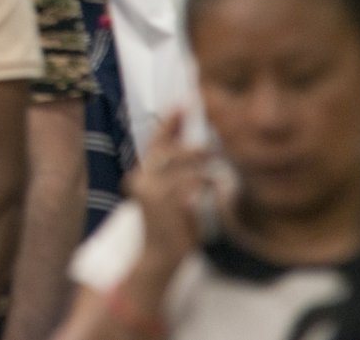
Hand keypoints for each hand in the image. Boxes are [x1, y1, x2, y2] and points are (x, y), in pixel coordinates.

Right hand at [124, 109, 212, 275]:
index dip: (171, 121)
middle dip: (193, 147)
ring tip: (218, 172)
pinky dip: (204, 187)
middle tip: (214, 147)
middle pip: (169, 150)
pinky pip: (189, 185)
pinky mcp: (161, 203)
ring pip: (183, 167)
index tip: (185, 101)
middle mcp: (142, 178)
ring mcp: (150, 190)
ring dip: (204, 169)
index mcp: (144, 174)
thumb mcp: (175, 197)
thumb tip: (203, 150)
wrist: (159, 258)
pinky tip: (215, 190)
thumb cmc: (172, 229)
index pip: (157, 141)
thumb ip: (183, 175)